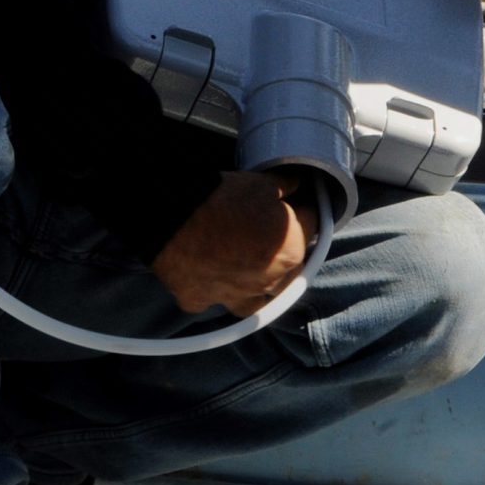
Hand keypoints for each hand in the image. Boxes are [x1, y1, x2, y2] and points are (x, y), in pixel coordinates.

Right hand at [149, 169, 318, 314]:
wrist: (172, 215)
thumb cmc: (221, 197)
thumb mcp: (262, 182)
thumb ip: (286, 187)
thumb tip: (294, 186)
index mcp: (291, 252)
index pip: (312, 226)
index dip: (303, 211)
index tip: (294, 203)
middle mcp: (269, 282)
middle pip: (290, 269)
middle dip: (286, 253)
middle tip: (271, 233)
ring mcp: (235, 297)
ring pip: (258, 299)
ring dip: (258, 285)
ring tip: (249, 265)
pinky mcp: (202, 301)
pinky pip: (214, 300)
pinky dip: (215, 289)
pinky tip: (211, 273)